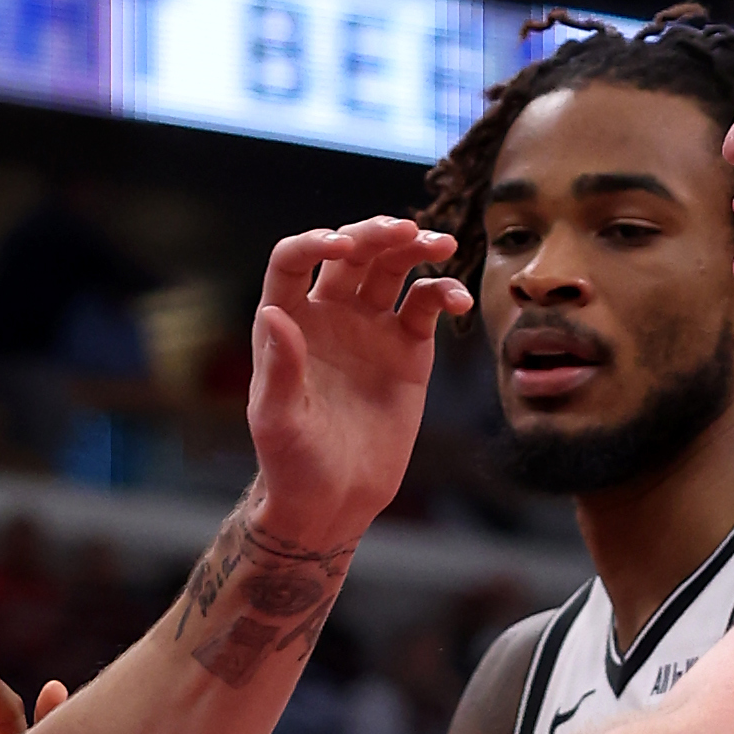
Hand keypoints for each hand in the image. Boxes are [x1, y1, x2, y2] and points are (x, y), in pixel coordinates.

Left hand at [243, 217, 471, 549]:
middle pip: (352, 251)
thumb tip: (273, 312)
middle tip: (405, 232)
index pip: (293, 261)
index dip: (315, 242)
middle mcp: (328, 314)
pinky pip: (427, 304)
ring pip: (393, 267)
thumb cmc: (293, 465)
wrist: (334, 501)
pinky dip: (445, 292)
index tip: (342, 245)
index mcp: (288, 322)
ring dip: (416, 247)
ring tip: (440, 246)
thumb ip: (279, 367)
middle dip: (377, 233)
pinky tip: (459, 300)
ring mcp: (369, 326)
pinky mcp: (407, 347)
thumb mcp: (278, 421)